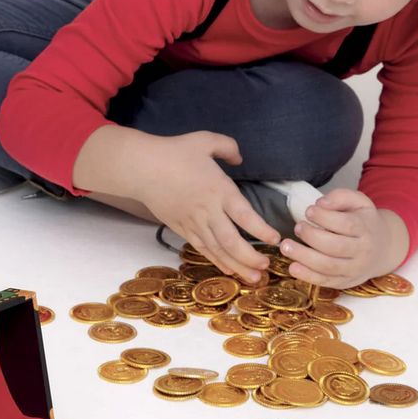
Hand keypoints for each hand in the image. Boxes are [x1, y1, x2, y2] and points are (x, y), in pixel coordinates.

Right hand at [131, 131, 280, 281]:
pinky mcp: (182, 228)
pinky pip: (203, 249)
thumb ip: (228, 147)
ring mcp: (194, 222)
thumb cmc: (174, 152)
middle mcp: (209, 211)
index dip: (262, 230)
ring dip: (237, 266)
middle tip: (266, 266)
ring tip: (253, 278)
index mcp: (220, 190)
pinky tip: (229, 270)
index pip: (245, 216)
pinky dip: (217, 261)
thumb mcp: (205, 140)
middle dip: (251, 258)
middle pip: (232, 241)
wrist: (142, 168)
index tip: (275, 239)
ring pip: (218, 251)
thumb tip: (239, 159)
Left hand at [279, 188, 408, 287]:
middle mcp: (362, 251)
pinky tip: (293, 267)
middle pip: (336, 247)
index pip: (346, 224)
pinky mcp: (345, 281)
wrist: (383, 248)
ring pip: (328, 266)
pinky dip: (307, 276)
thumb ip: (341, 196)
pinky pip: (325, 281)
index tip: (308, 211)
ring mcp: (354, 269)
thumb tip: (321, 204)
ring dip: (304, 257)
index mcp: (365, 229)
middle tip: (296, 227)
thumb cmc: (364, 222)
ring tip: (286, 247)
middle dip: (311, 237)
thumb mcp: (359, 202)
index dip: (324, 217)